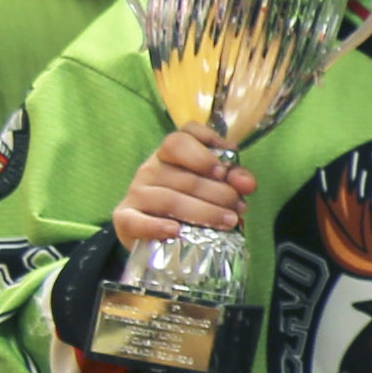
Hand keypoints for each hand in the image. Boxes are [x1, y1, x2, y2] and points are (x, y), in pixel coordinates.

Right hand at [117, 129, 250, 243]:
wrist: (154, 235)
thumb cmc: (189, 206)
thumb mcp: (214, 189)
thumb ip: (232, 181)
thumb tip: (247, 183)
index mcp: (171, 154)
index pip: (182, 137)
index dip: (207, 147)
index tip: (224, 169)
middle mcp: (150, 168)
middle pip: (187, 175)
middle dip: (220, 192)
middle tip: (238, 207)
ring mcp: (136, 192)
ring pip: (170, 199)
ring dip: (204, 212)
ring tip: (227, 222)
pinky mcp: (124, 217)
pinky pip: (137, 220)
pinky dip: (156, 226)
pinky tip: (175, 230)